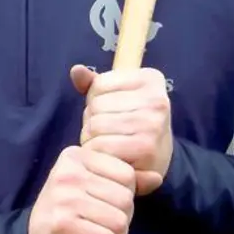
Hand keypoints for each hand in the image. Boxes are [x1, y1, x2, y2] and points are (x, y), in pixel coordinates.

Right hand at [27, 146, 135, 233]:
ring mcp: (63, 199)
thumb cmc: (67, 210)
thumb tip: (157, 177)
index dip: (125, 196)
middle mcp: (67, 173)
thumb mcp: (92, 186)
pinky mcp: (62, 226)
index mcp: (75, 156)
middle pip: (125, 198)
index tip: (108, 206)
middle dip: (124, 218)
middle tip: (105, 226)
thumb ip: (122, 180)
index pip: (126, 175)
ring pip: (120, 221)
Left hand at [71, 64, 172, 195]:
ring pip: (95, 126)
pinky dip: (98, 154)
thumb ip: (95, 85)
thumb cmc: (132, 126)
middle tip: (110, 133)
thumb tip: (76, 70)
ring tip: (110, 144)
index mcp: (151, 79)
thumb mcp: (118, 99)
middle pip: (96, 105)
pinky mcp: (145, 148)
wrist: (157, 163)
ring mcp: (152, 123)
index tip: (114, 112)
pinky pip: (100, 146)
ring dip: (93, 139)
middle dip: (93, 121)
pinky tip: (110, 156)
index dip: (96, 101)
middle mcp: (156, 99)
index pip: (99, 84)